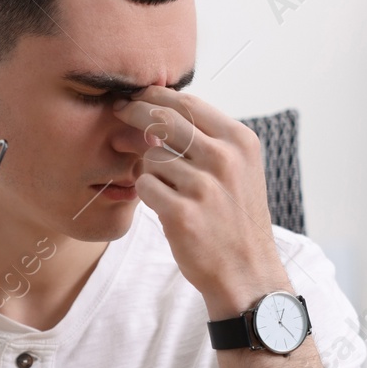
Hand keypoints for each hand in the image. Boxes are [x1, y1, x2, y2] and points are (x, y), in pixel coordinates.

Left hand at [115, 87, 292, 318]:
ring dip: (148, 168)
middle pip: (162, 119)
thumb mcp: (239, 168)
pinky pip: (144, 185)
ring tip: (167, 187)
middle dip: (135, 112)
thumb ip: (208, 137)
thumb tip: (162, 104)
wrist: (247, 272)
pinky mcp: (181, 214)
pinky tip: (163, 205)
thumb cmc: (235, 217)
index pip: (188, 102)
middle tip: (119, 113)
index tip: (137, 96)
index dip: (155, 95)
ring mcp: (203, 186)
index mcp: (240, 141)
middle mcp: (224, 159)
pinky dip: (146, 193)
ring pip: (150, 156)